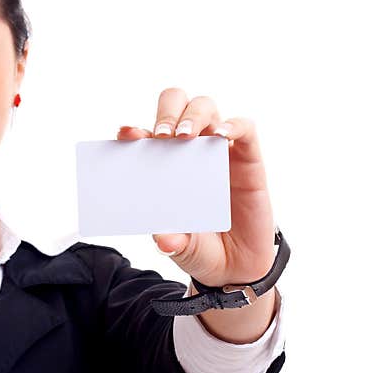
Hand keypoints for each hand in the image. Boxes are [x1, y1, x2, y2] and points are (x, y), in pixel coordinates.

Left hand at [116, 87, 276, 288]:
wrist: (234, 266)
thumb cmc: (198, 246)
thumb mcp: (180, 245)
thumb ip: (171, 240)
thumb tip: (163, 239)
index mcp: (162, 164)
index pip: (145, 135)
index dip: (134, 131)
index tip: (125, 135)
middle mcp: (188, 150)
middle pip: (176, 106)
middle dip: (167, 113)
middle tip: (164, 136)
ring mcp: (217, 150)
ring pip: (205, 108)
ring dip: (193, 116)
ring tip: (184, 137)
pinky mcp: (248, 158)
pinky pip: (245, 128)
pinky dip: (234, 125)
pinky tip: (222, 135)